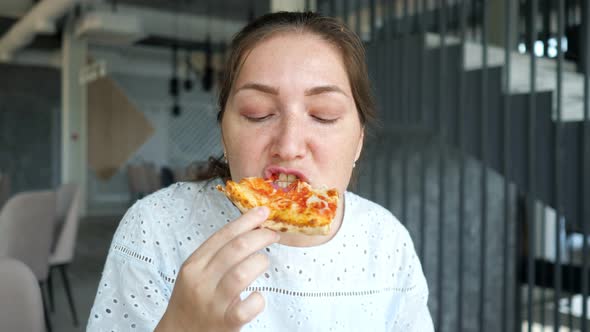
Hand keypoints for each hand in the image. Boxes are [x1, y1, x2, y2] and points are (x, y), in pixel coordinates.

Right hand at [155, 207, 278, 331]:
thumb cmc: (192, 301)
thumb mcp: (195, 273)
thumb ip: (216, 254)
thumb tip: (249, 230)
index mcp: (194, 265)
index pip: (223, 235)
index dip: (246, 221)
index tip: (263, 212)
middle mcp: (201, 282)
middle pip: (236, 249)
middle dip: (260, 236)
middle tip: (273, 234)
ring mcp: (213, 303)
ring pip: (242, 273)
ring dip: (260, 263)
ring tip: (263, 263)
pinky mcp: (226, 323)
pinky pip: (248, 306)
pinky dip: (258, 299)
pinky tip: (257, 296)